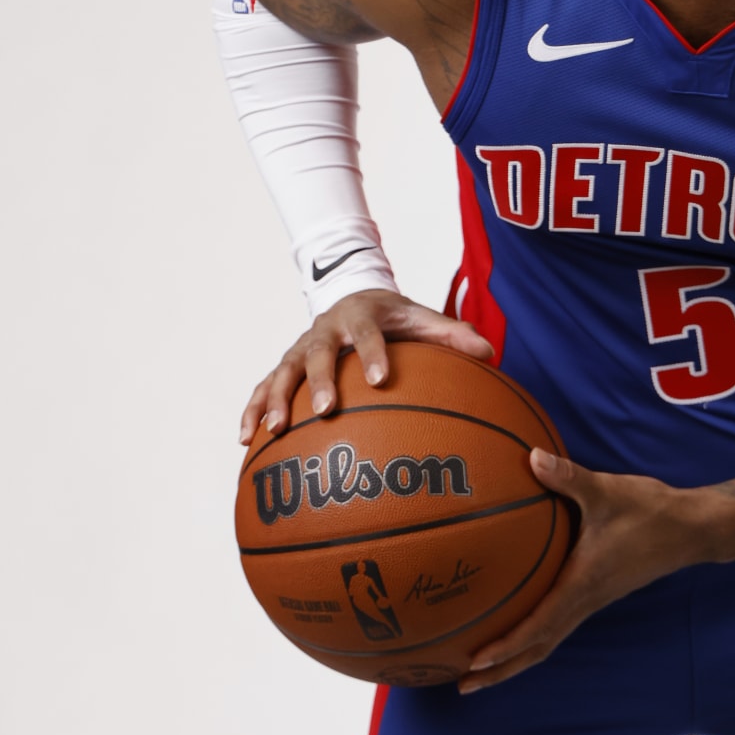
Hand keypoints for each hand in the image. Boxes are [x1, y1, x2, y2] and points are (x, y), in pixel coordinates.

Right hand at [239, 290, 493, 443]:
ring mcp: (300, 348)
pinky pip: (263, 387)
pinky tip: (244, 440)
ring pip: (282, 371)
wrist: (352, 295)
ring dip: (275, 400)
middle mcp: (325, 330)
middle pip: (317, 353)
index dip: (372, 354)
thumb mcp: (422, 318)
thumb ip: (452, 334)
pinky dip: (252, 410)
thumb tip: (489, 353)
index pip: (367, 332)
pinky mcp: (284, 365)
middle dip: (318, 381)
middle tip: (324, 410)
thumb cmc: (393, 317)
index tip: (380, 380)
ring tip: (274, 431)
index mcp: (361, 316)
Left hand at [458, 451, 708, 691]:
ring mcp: (590, 601)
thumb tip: (531, 457)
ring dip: (513, 659)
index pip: (539, 626)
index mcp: (583, 585)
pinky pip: (555, 624)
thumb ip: (568, 477)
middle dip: (501, 670)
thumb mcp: (607, 491)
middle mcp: (584, 601)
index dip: (506, 646)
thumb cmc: (651, 512)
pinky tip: (509, 626)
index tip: (475, 661)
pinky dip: (529, 636)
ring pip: (546, 641)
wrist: (692, 529)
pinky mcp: (593, 593)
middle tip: (463, 685)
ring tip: (476, 670)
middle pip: (537, 649)